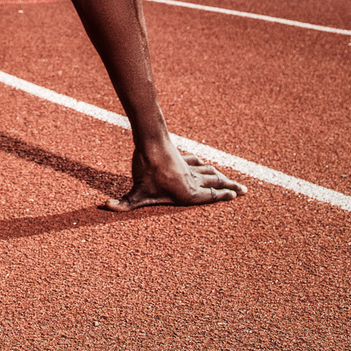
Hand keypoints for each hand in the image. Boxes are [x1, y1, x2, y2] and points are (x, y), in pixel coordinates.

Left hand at [106, 145, 247, 211]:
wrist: (151, 142)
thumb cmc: (146, 170)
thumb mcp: (136, 192)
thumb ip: (123, 204)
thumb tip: (104, 208)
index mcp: (187, 193)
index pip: (209, 197)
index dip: (222, 197)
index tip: (235, 196)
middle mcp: (192, 181)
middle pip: (215, 184)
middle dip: (230, 188)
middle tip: (245, 191)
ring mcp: (189, 168)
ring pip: (209, 172)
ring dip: (221, 177)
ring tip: (231, 181)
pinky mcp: (182, 158)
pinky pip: (198, 163)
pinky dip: (204, 165)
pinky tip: (205, 164)